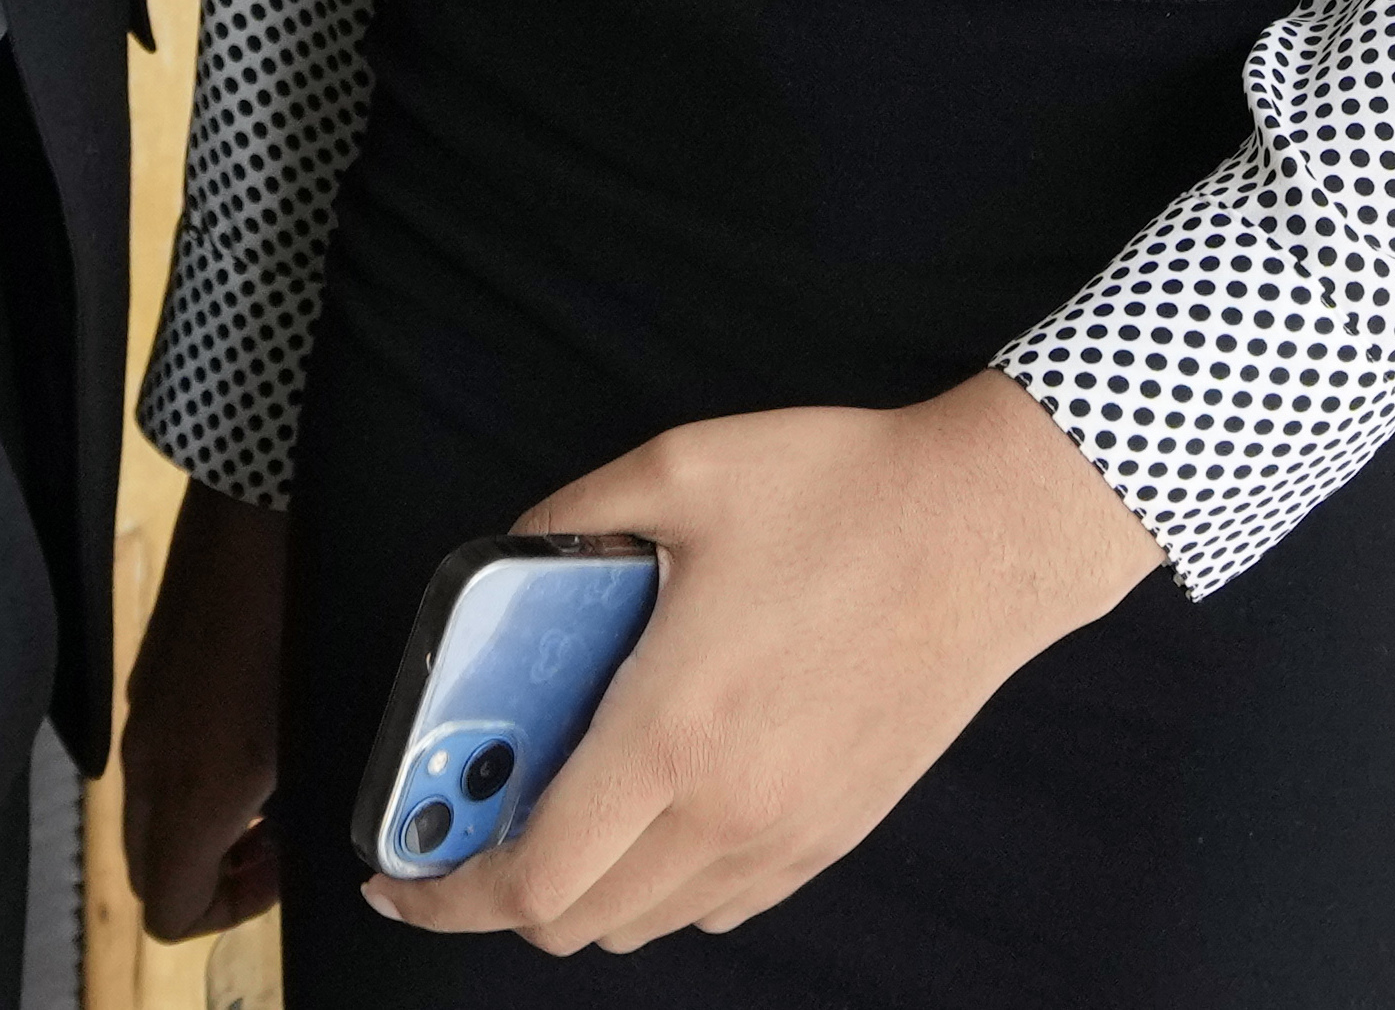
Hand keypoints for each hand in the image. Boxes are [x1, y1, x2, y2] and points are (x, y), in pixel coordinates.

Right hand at [117, 484, 289, 940]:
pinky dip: (193, 773)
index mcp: (190, 786)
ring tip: (274, 788)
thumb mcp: (321, 715)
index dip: (230, 913)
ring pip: (150, 812)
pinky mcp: (149, 672)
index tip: (283, 870)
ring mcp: (142, 711)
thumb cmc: (303, 606)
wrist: (258, 501)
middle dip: (216, 875)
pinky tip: (255, 729)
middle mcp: (149, 758)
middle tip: (281, 839)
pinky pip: (155, 756)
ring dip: (204, 825)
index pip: (169, 909)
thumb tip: (320, 831)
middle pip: (153, 868)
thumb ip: (310, 791)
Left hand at [369, 372, 1164, 953]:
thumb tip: (512, 557)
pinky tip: (664, 795)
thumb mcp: (681, 470)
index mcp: (673, 730)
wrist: (995, 526)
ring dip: (583, 886)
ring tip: (567, 799)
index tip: (399, 874)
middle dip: (500, 889)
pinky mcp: (834, 834)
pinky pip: (717, 902)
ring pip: (645, 924)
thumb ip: (572, 519)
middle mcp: (727, 810)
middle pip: (573, 924)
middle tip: (472, 822)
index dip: (443, 894)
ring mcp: (787, 834)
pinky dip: (663, 880)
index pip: (530, 879)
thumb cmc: (846, 492)